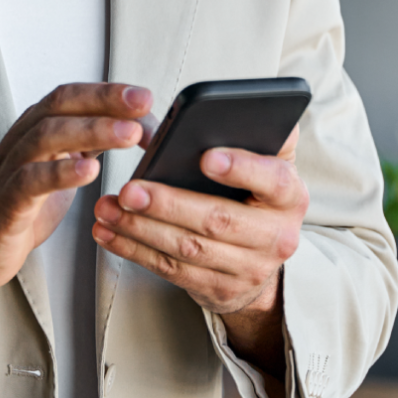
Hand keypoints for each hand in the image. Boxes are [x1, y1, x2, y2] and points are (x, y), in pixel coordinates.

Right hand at [0, 83, 153, 303]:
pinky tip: (88, 172)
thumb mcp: (60, 168)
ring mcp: (11, 171)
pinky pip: (30, 181)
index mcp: (37, 131)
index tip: (145, 96)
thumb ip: (90, 146)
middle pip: (61, 107)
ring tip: (128, 134)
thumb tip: (137, 127)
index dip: (108, 92)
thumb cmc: (16, 207)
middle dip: (104, 101)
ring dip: (92, 131)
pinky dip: (60, 173)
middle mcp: (23, 142)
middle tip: (142, 104)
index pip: (72, 97)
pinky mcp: (6, 203)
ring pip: (47, 136)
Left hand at [92, 126, 306, 378]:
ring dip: (141, 228)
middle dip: (168, 204)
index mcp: (290, 197)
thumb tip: (245, 107)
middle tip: (129, 190)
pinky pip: (171, 270)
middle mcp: (276, 237)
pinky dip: (134, 251)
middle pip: (218, 220)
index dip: (241, 168)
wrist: (260, 264)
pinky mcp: (218, 289)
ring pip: (188, 249)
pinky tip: (109, 233)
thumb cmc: (257, 201)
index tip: (207, 157)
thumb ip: (261, 139)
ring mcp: (248, 269)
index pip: (272, 180)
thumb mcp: (270, 168)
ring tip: (107, 208)